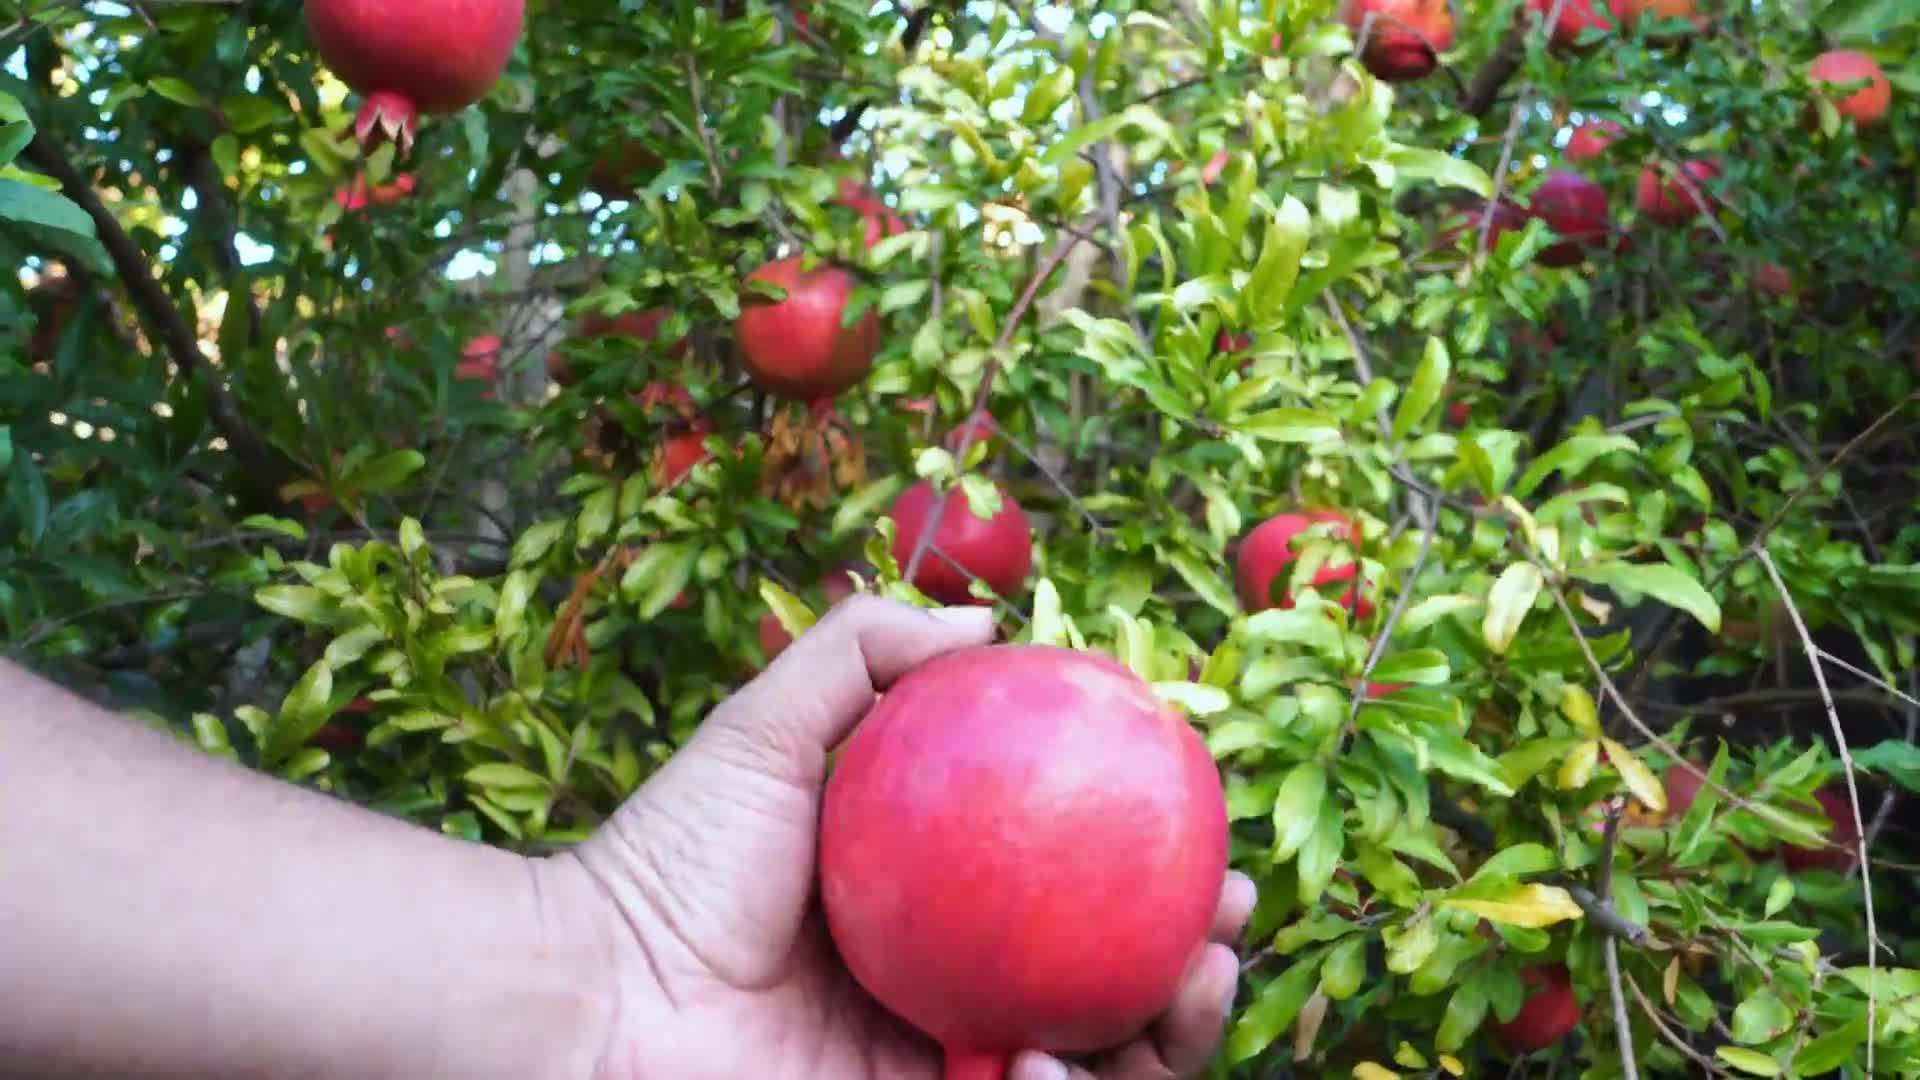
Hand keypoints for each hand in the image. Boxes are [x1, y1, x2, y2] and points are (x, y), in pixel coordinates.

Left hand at [549, 596, 1255, 1078]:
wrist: (598, 994)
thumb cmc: (673, 861)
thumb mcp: (768, 727)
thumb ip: (862, 651)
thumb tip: (988, 622)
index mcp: (942, 909)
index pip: (1078, 891)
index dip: (1157, 872)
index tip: (1208, 833)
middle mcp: (956, 990)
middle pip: (1113, 990)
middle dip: (1195, 972)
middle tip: (1226, 930)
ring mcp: (943, 1069)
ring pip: (1101, 1070)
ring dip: (1172, 1042)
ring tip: (1189, 991)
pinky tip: (1055, 1065)